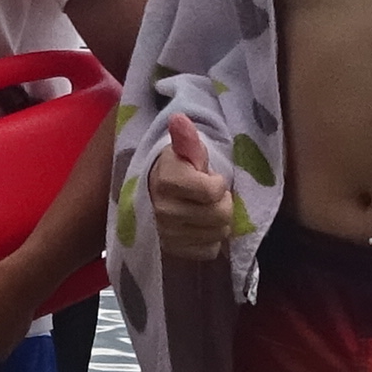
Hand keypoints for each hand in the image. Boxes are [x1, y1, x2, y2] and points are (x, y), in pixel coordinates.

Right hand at [145, 111, 238, 262]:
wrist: (149, 193)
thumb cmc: (174, 169)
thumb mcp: (181, 150)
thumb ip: (185, 137)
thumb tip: (178, 119)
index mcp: (166, 181)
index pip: (214, 191)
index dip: (218, 183)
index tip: (209, 177)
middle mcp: (164, 211)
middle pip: (220, 215)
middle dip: (223, 202)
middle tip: (212, 196)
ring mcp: (167, 235)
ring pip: (218, 233)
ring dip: (218, 221)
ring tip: (206, 209)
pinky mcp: (173, 252)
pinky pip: (210, 250)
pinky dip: (210, 239)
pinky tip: (200, 226)